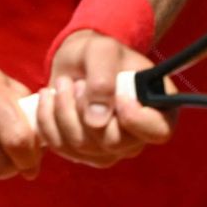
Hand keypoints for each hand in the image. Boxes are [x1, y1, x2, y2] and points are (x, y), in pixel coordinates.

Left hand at [35, 30, 174, 167]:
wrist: (79, 62)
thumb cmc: (100, 53)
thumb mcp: (103, 52)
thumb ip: (103, 79)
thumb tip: (96, 121)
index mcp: (158, 109)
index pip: (158, 131)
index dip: (137, 119)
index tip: (118, 96)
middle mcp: (137, 136)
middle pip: (113, 143)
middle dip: (85, 109)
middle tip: (77, 83)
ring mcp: (110, 150)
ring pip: (82, 146)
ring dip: (63, 110)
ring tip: (63, 84)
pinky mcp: (83, 154)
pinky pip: (61, 147)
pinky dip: (47, 119)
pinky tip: (49, 97)